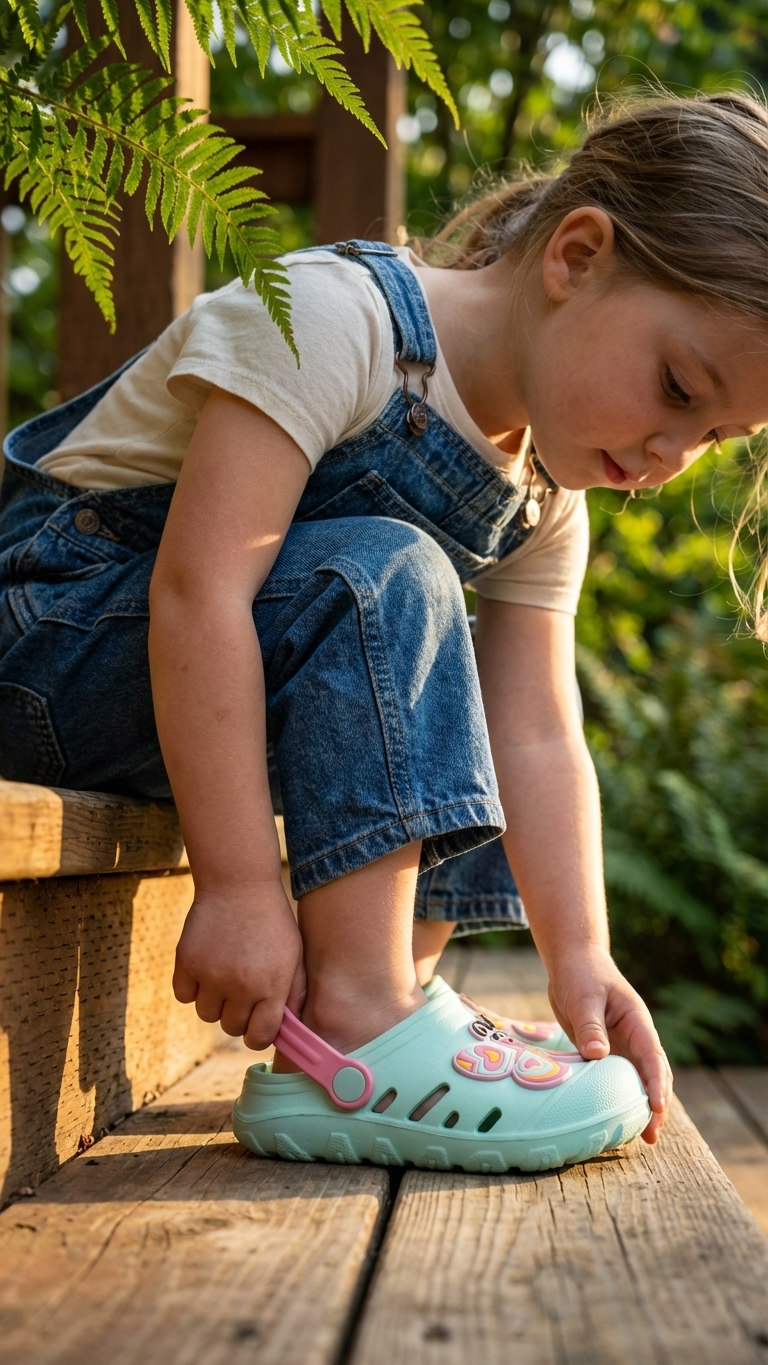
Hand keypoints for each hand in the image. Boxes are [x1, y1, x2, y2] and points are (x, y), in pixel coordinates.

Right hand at [173, 880, 305, 1049]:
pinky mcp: (186, 963)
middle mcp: (241, 986)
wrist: (239, 884)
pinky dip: (192, 987)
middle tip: (241, 991)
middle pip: (231, 1028)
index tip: (255, 1024)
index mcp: (272, 986)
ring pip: (206, 1014)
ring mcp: (212, 975)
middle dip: (237, 1015)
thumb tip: (290, 1030)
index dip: (257, 1034)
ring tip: (223, 975)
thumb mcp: (294, 955)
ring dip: (214, 1001)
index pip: (259, 1037)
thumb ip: (294, 995)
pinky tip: (205, 966)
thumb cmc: (272, 921)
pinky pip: (184, 996)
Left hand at [547, 945, 672, 1143]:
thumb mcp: (584, 997)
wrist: (574, 963)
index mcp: (637, 1022)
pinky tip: (613, 1118)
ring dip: (640, 1106)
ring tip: (640, 1138)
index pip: (653, 1057)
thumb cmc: (581, 975)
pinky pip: (616, 1079)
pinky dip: (619, 1098)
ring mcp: (623, 1046)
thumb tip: (597, 1055)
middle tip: (651, 1136)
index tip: (658, 1108)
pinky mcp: (607, 1052)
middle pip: (653, 1075)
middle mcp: (636, 1037)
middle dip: (656, 1105)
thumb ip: (590, 1025)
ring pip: (638, 1081)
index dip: (656, 1083)